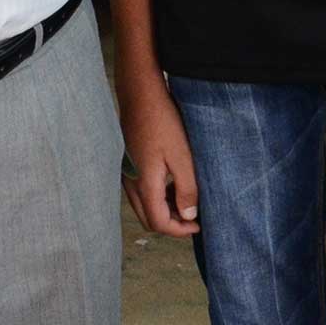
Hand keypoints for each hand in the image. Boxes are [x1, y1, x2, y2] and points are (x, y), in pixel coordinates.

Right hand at [118, 79, 199, 237]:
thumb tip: (188, 215)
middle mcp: (130, 182)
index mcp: (144, 183)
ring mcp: (127, 173)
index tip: (199, 225)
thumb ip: (186, 188)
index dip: (180, 230)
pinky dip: (158, 196)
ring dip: (165, 210)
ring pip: (144, 206)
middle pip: (148, 219)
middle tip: (193, 217)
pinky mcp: (127, 164)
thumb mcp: (182, 155)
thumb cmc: (162, 120)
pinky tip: (173, 183)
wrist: (140, 94)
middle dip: (172, 224)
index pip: (158, 223)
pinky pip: (141, 191)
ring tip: (187, 198)